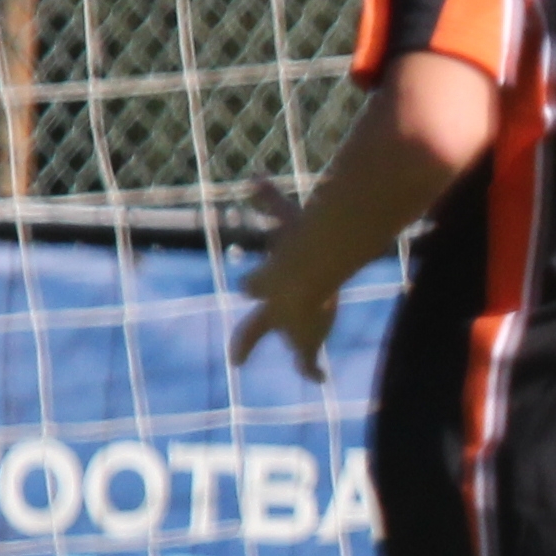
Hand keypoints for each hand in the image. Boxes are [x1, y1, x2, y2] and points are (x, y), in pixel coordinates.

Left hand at [230, 185, 336, 379]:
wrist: (308, 271)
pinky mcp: (305, 342)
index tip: (248, 287)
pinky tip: (318, 378)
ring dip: (297, 356)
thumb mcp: (285, 217)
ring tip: (304, 368)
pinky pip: (308, 363)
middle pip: (255, 328)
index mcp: (267, 282)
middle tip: (237, 358)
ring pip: (291, 347)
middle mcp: (273, 310)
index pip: (255, 286)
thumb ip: (270, 200)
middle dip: (246, 341)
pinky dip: (313, 370)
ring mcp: (289, 329)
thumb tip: (254, 177)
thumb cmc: (299, 243)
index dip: (255, 285)